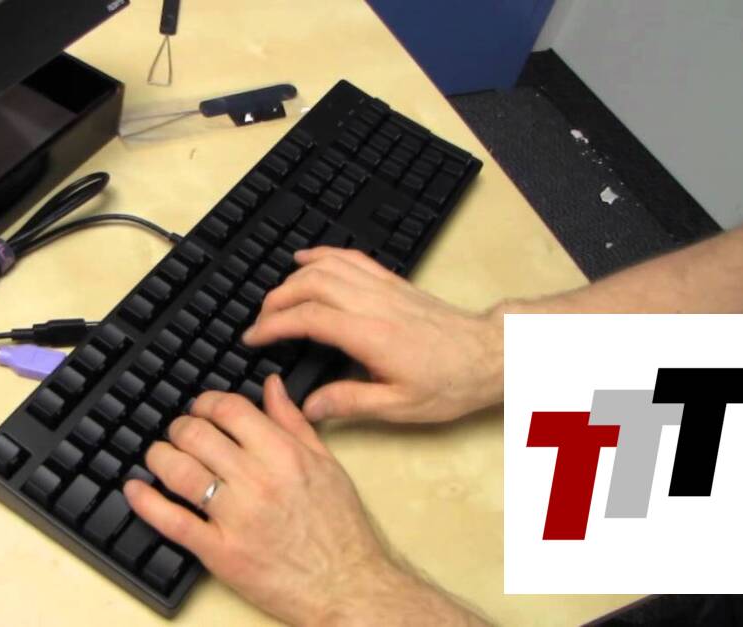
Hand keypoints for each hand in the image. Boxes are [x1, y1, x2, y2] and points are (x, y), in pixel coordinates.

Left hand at [124, 377, 479, 624]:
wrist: (348, 586)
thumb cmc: (340, 529)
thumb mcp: (326, 465)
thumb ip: (293, 423)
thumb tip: (271, 386)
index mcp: (284, 455)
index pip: (230, 409)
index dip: (205, 402)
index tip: (200, 408)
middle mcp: (258, 481)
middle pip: (197, 435)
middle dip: (179, 428)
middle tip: (177, 433)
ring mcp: (236, 518)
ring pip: (179, 471)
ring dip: (159, 456)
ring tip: (158, 456)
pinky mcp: (220, 552)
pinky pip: (172, 521)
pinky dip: (146, 502)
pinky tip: (135, 490)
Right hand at [242, 247, 502, 423]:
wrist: (490, 354)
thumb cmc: (450, 382)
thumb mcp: (401, 407)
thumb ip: (350, 403)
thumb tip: (309, 407)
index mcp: (370, 336)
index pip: (308, 319)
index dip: (273, 326)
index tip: (252, 338)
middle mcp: (373, 304)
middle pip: (310, 285)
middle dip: (276, 300)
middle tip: (259, 323)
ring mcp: (383, 288)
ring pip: (327, 266)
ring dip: (294, 277)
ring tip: (274, 296)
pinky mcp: (393, 282)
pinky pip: (351, 257)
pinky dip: (323, 254)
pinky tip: (305, 258)